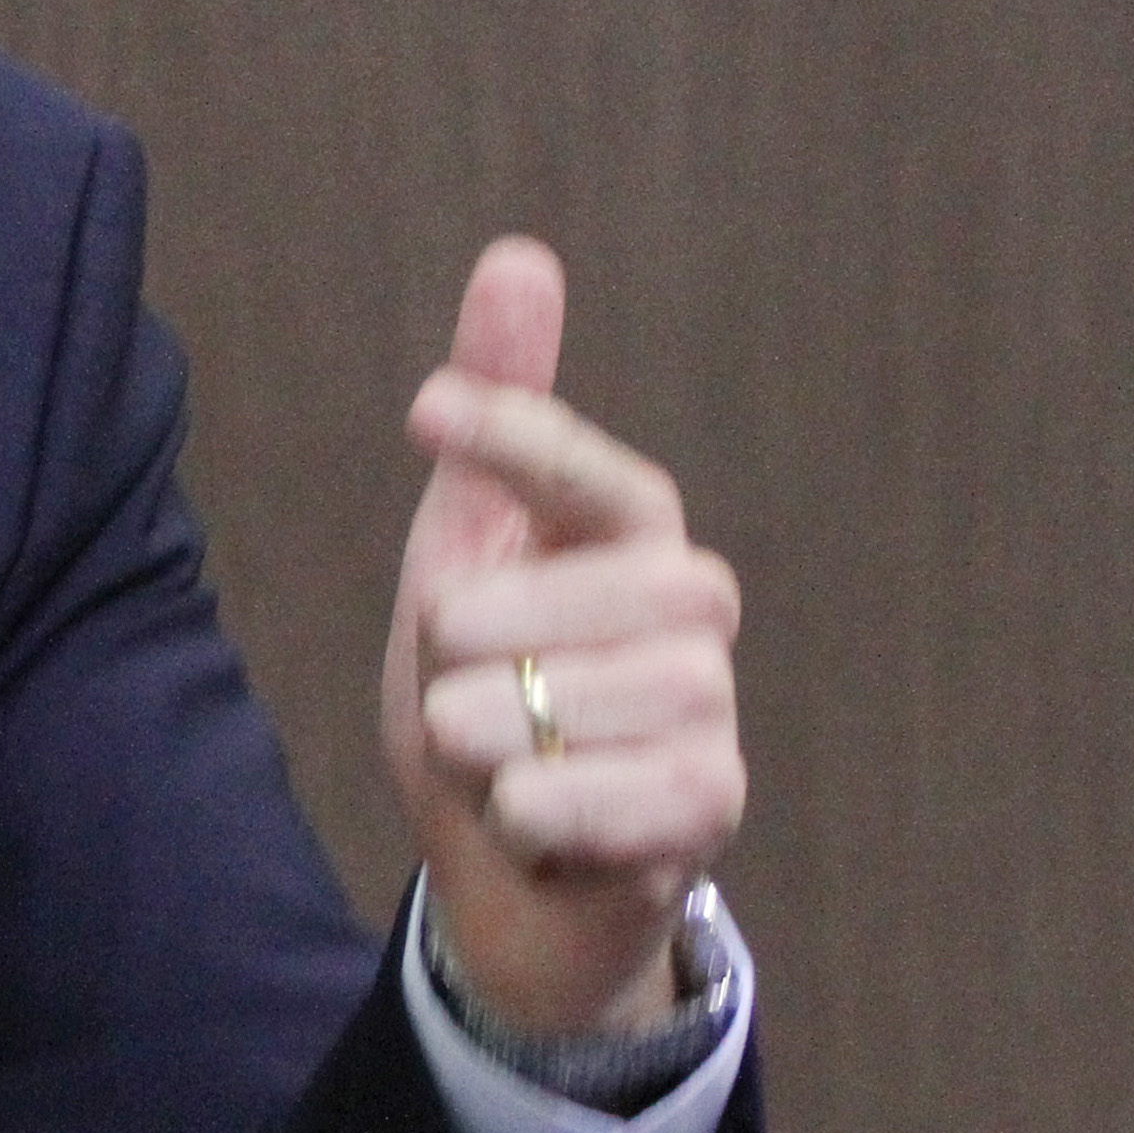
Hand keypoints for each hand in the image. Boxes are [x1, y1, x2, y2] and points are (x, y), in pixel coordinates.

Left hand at [379, 239, 746, 1039]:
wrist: (504, 878)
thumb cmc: (490, 700)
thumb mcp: (461, 554)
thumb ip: (497, 424)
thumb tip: (521, 254)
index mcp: (632, 541)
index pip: (602, 471)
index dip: (520, 434)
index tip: (421, 410)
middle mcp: (694, 615)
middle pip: (597, 591)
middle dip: (486, 635)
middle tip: (449, 677)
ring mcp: (712, 715)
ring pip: (587, 700)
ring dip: (491, 734)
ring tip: (482, 754)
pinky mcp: (707, 812)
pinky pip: (609, 797)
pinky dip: (534, 811)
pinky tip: (523, 818)